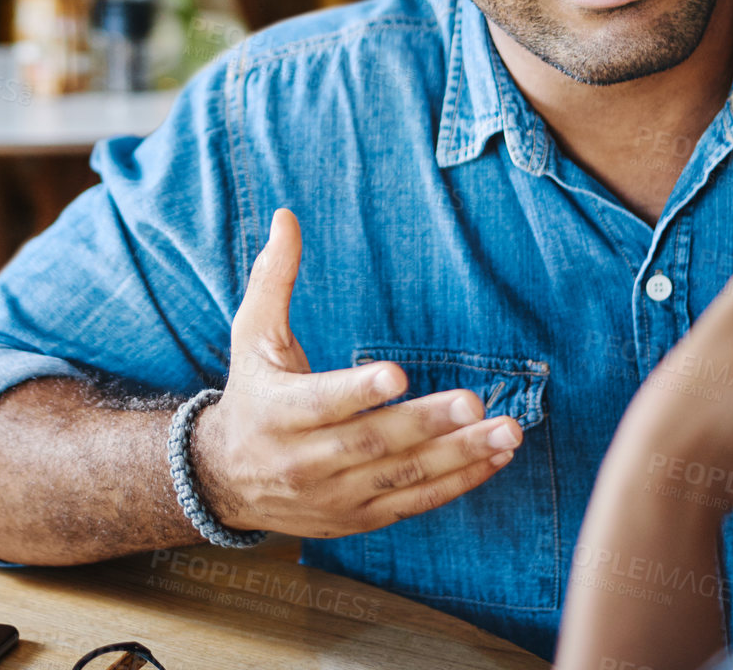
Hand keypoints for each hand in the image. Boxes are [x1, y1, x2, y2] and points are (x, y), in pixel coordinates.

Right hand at [190, 209, 522, 537]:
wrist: (226, 480)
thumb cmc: (252, 391)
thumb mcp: (252, 334)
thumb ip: (274, 278)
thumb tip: (287, 216)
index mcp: (278, 411)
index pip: (321, 402)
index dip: (359, 391)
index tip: (397, 373)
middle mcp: (305, 460)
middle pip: (372, 442)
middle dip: (426, 422)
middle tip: (473, 400)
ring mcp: (335, 495)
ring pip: (403, 477)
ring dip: (458, 455)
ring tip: (506, 431)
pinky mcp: (359, 517)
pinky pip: (414, 503)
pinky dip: (458, 483)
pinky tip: (495, 458)